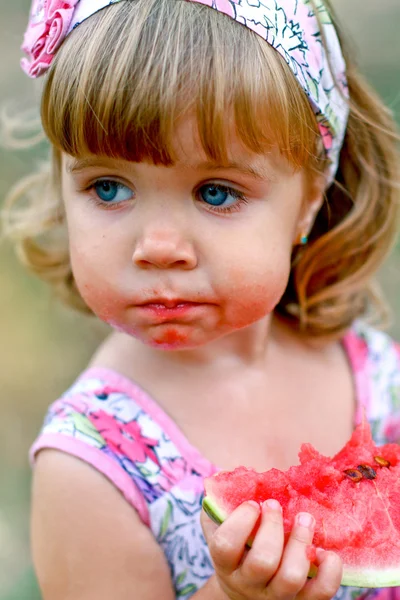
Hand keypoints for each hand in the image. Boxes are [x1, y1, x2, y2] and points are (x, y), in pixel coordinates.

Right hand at [201, 499, 342, 599]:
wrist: (246, 591)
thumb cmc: (236, 549)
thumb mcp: (221, 530)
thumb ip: (220, 506)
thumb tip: (220, 476)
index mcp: (226, 564)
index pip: (226, 545)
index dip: (240, 521)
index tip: (253, 504)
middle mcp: (249, 584)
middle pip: (263, 561)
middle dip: (273, 526)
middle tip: (275, 505)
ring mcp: (277, 596)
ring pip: (292, 577)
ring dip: (301, 541)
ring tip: (304, 518)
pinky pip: (322, 590)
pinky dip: (329, 568)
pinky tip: (322, 550)